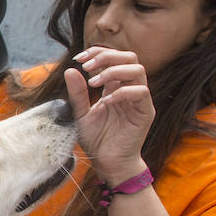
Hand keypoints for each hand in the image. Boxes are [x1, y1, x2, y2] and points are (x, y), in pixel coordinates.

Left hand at [64, 47, 154, 181]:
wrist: (108, 163)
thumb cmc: (97, 139)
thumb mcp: (81, 114)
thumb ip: (77, 93)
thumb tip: (70, 69)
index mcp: (115, 86)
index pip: (114, 58)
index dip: (98, 53)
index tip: (78, 59)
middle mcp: (130, 89)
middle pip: (129, 57)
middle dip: (107, 57)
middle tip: (86, 67)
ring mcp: (139, 100)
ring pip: (138, 70)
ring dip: (114, 71)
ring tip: (94, 83)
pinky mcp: (145, 112)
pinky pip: (141, 92)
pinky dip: (122, 92)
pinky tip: (105, 101)